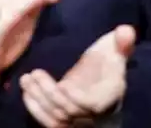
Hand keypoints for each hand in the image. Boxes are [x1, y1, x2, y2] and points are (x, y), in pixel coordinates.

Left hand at [19, 25, 135, 127]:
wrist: (103, 83)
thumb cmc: (109, 64)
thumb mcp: (117, 51)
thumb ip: (122, 42)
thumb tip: (125, 30)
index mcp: (108, 98)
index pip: (92, 105)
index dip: (77, 97)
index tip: (62, 84)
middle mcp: (93, 115)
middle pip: (68, 111)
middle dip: (50, 94)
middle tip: (34, 73)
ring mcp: (76, 121)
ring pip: (55, 118)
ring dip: (38, 100)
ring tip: (26, 79)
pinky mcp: (63, 122)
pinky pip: (48, 122)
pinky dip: (34, 108)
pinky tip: (26, 91)